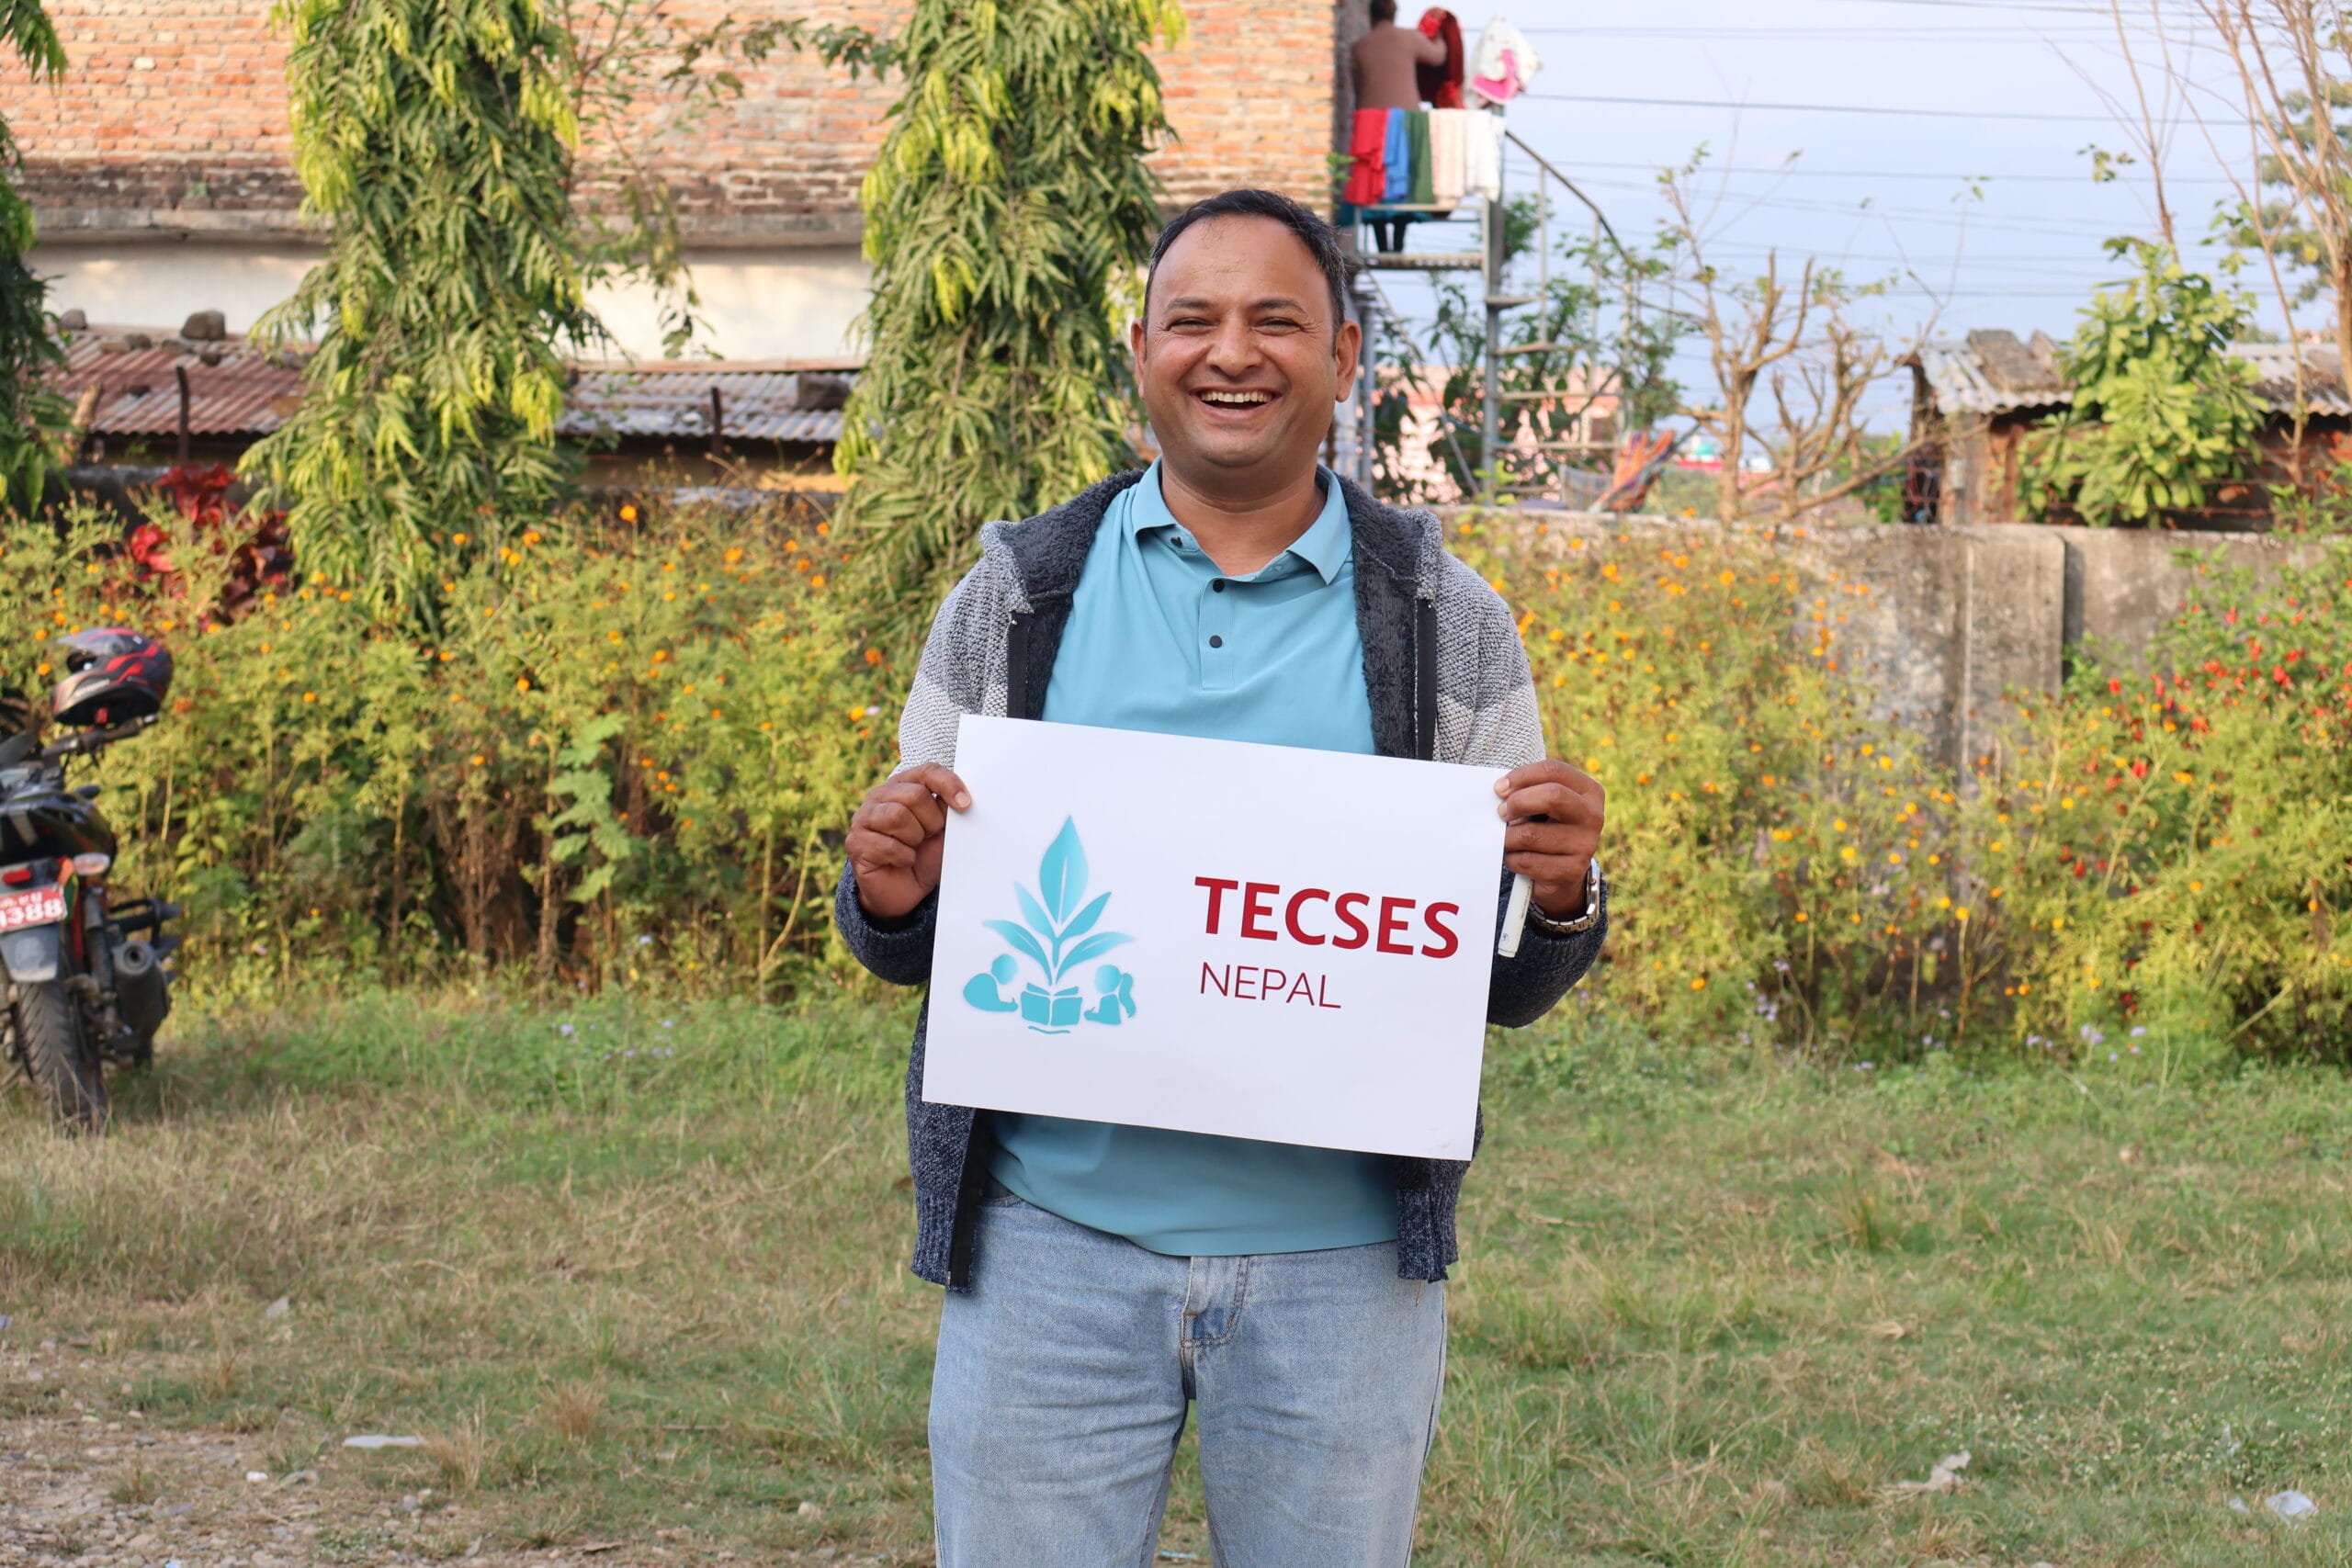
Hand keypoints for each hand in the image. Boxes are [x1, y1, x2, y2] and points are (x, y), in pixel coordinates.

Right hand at [847, 763, 971, 920]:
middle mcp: (879, 796)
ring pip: (898, 816)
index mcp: (902, 785)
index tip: (965, 804)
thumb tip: (960, 798)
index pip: (927, 772)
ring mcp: (863, 818)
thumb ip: (946, 810)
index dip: (948, 784)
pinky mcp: (855, 843)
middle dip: (931, 821)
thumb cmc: (924, 855)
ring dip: (915, 838)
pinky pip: (888, 845)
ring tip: (914, 847)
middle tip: (928, 837)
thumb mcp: (942, 830)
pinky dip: (904, 857)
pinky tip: (903, 861)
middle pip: (915, 795)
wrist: (905, 891)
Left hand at [1494, 759, 1605, 919]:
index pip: (1554, 771)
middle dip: (1518, 802)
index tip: (1499, 788)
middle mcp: (1592, 816)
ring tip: (1508, 839)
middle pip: (1552, 796)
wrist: (1562, 873)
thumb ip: (1529, 791)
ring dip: (1509, 837)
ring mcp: (1585, 844)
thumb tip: (1500, 791)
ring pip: (1531, 834)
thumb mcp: (1545, 805)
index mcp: (1588, 791)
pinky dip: (1512, 859)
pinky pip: (1527, 861)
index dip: (1522, 776)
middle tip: (1501, 812)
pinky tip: (1516, 857)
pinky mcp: (1572, 870)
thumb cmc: (1547, 828)